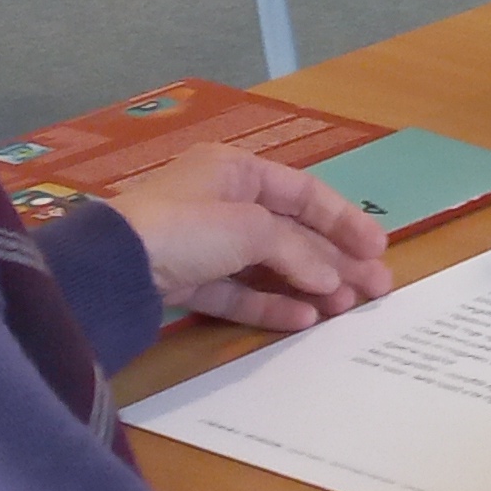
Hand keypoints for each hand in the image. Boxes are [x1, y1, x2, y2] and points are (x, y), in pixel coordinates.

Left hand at [99, 143, 393, 331]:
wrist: (112, 268)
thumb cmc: (188, 227)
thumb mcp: (253, 229)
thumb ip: (299, 251)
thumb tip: (333, 277)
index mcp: (236, 171)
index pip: (304, 192)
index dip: (344, 220)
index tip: (378, 249)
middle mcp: (221, 201)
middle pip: (291, 232)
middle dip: (335, 260)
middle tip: (376, 288)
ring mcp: (203, 243)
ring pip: (268, 265)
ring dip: (309, 285)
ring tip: (345, 309)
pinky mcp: (187, 280)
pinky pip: (238, 291)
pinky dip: (270, 303)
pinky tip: (303, 319)